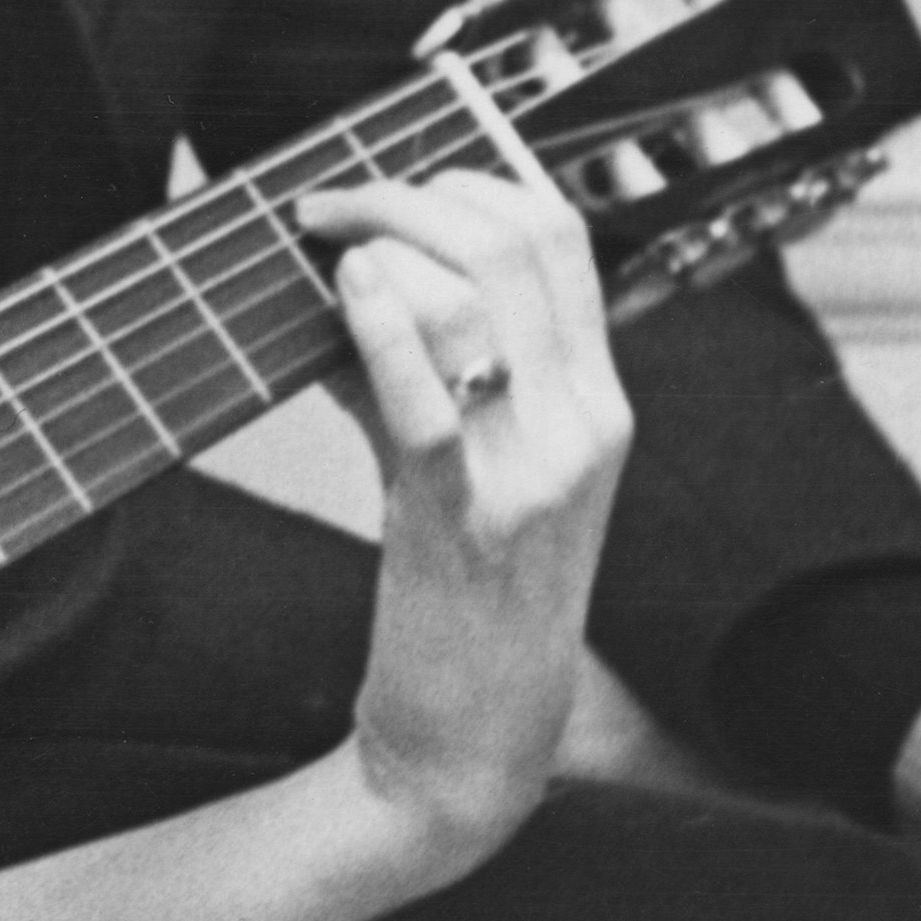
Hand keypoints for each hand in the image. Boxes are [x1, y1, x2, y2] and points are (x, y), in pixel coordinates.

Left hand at [298, 166, 630, 862]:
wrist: (472, 742)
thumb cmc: (460, 598)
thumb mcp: (464, 466)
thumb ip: (423, 373)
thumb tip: (347, 279)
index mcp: (599, 405)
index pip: (563, 239)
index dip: (472, 179)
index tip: (392, 181)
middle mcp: (586, 426)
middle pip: (523, 242)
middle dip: (417, 191)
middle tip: (333, 201)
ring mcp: (535, 474)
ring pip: (483, 295)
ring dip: (388, 237)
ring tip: (322, 238)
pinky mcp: (466, 521)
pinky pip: (431, 398)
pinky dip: (382, 325)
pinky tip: (345, 287)